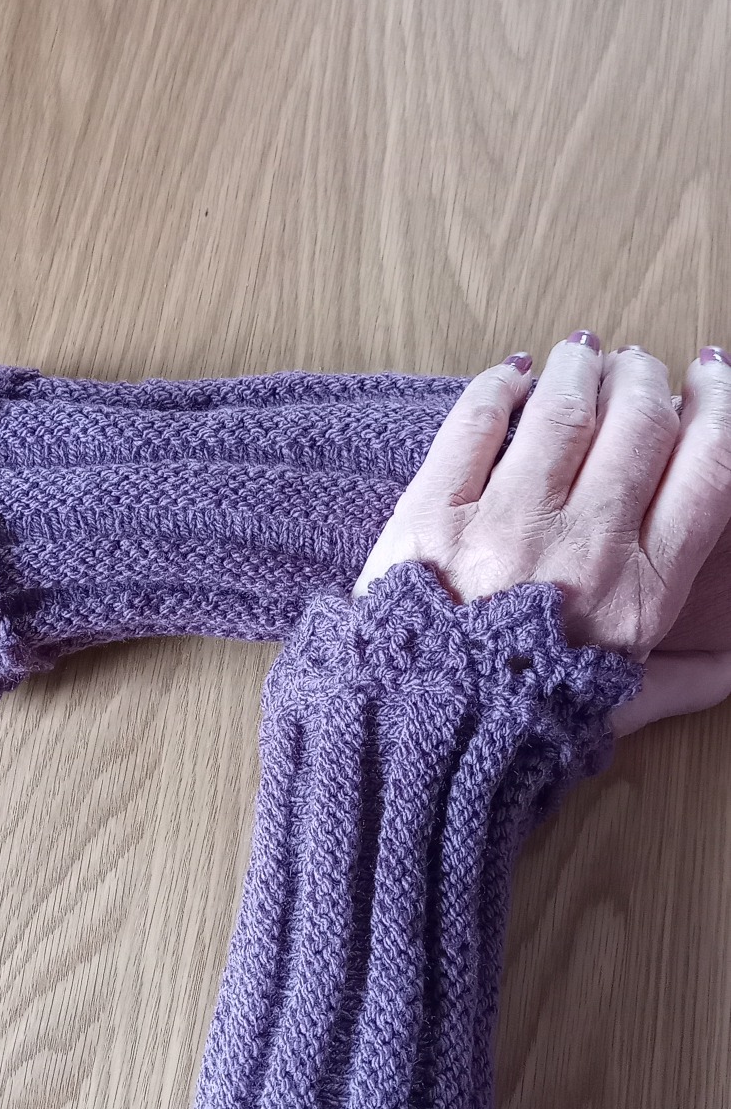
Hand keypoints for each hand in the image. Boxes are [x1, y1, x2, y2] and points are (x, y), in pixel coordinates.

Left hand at [355, 337, 730, 736]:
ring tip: (582, 358)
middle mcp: (583, 546)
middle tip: (639, 369)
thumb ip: (680, 681)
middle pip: (640, 422)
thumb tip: (730, 667)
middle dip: (648, 379)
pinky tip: (513, 377)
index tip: (710, 377)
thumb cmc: (514, 733)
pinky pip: (474, 423)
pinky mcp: (430, 514)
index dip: (719, 405)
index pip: (707, 469)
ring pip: (562, 409)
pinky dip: (499, 387)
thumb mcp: (611, 712)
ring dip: (580, 370)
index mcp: (641, 593)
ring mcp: (504, 524)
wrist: (410, 751)